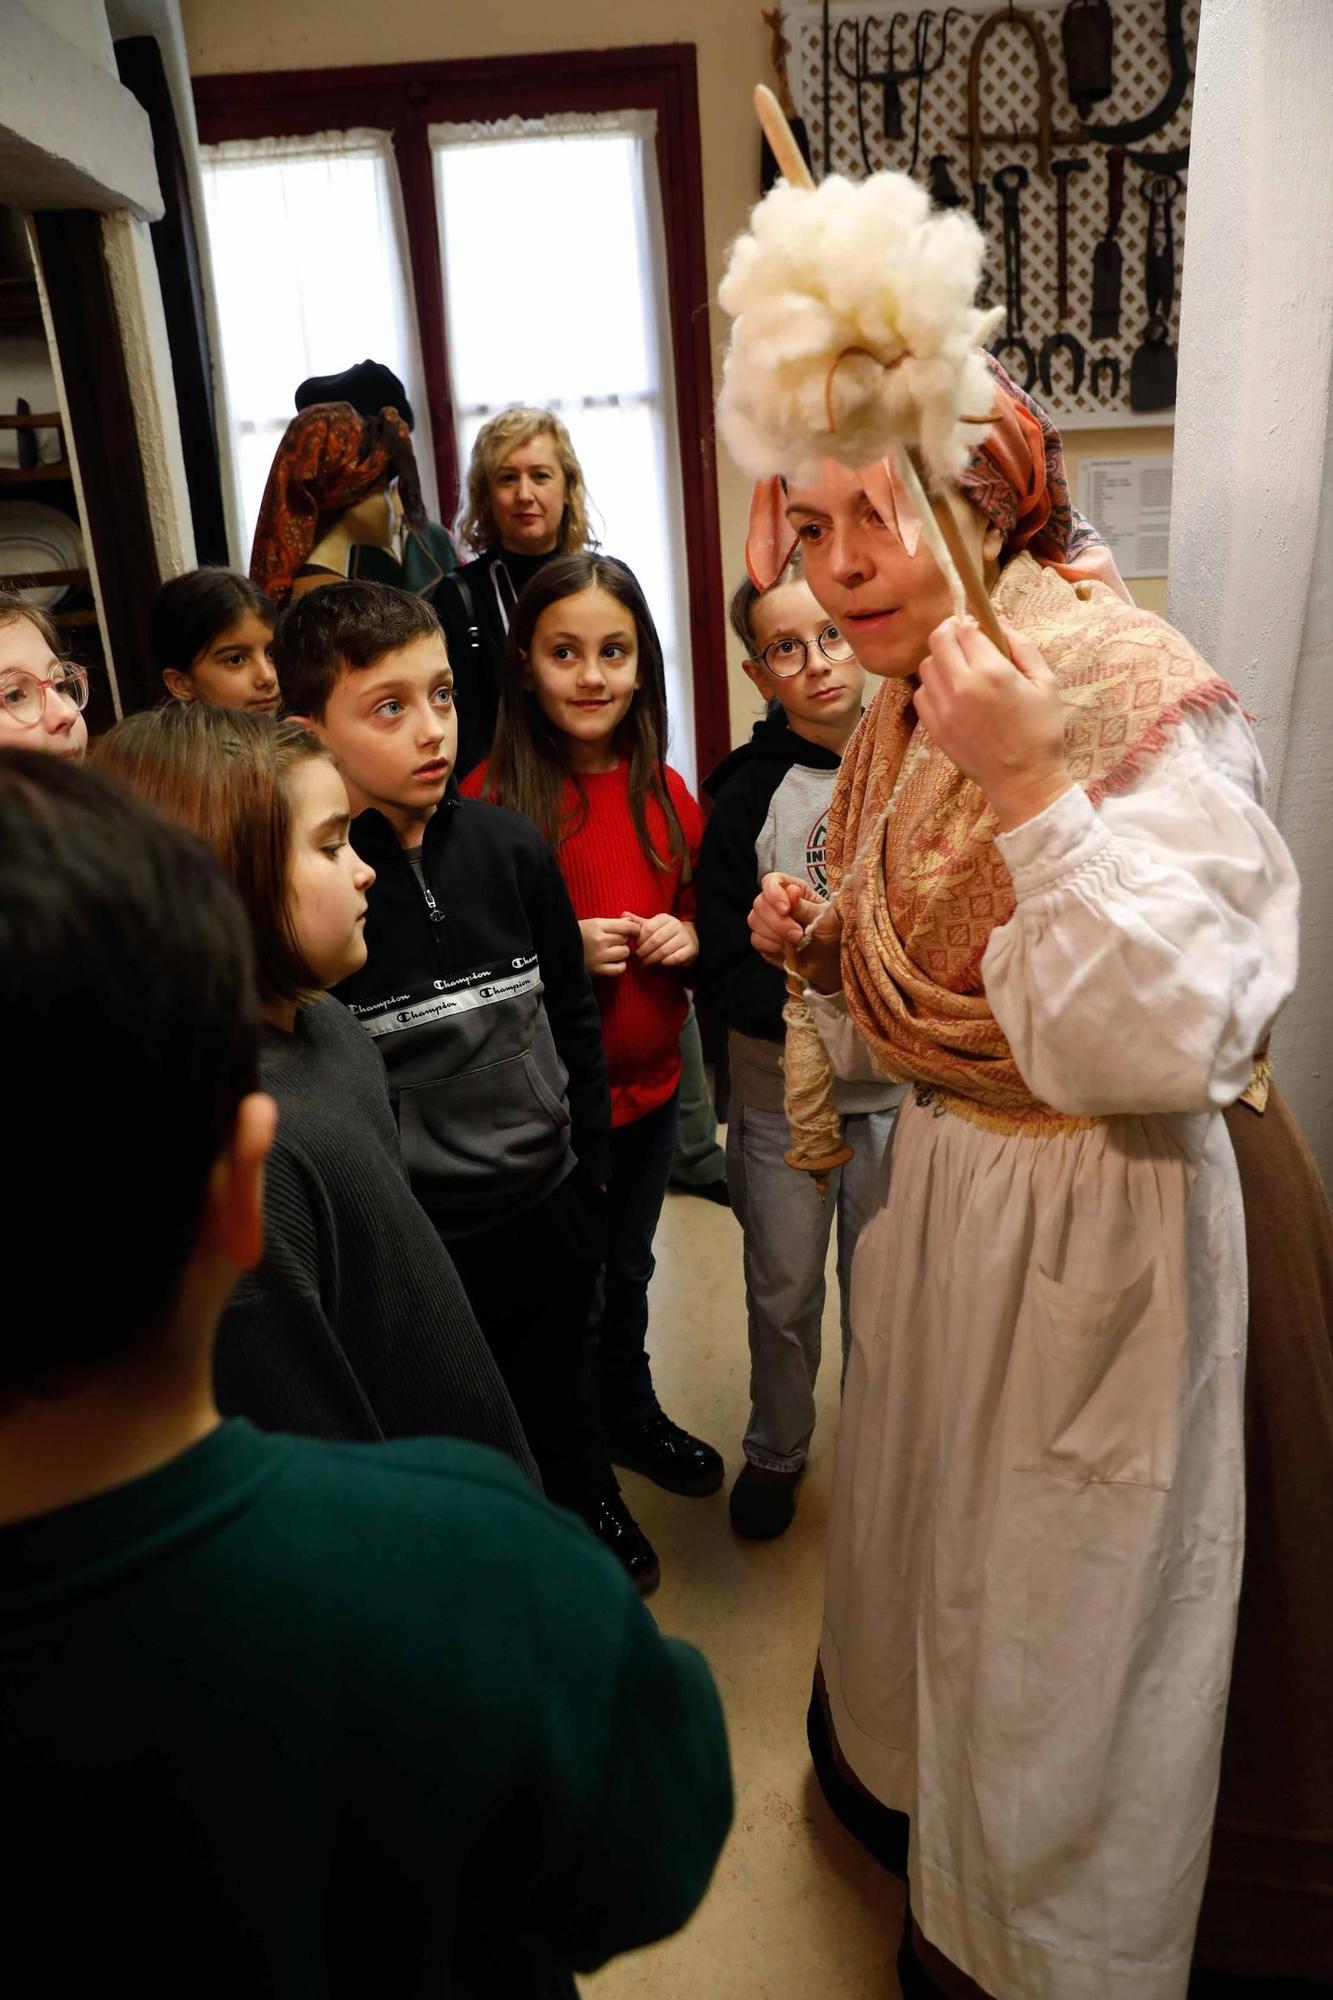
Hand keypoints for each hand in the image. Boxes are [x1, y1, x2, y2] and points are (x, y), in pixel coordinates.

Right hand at [579, 915, 640, 977]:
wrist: (557, 949)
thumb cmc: (577, 934)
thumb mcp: (593, 923)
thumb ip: (613, 922)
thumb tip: (632, 921)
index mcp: (597, 925)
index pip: (627, 926)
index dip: (635, 929)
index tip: (635, 931)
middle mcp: (599, 940)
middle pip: (625, 939)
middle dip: (622, 939)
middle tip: (612, 941)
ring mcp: (599, 956)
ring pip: (625, 952)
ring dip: (621, 952)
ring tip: (611, 951)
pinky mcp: (597, 970)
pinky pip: (620, 968)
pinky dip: (619, 965)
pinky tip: (613, 962)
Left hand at [629, 910, 697, 968]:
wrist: (688, 940)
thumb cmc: (665, 934)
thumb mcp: (652, 926)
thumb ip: (638, 923)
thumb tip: (623, 914)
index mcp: (665, 918)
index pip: (648, 929)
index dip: (640, 940)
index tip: (636, 947)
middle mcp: (676, 925)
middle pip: (655, 940)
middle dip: (645, 951)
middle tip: (640, 958)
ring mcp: (684, 937)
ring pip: (664, 950)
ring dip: (653, 959)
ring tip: (647, 963)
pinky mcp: (690, 949)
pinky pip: (676, 958)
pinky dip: (666, 962)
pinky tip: (661, 963)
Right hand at [748, 874, 841, 992]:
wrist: (828, 962)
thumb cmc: (830, 934)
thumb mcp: (825, 918)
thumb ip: (805, 906)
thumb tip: (791, 890)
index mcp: (793, 890)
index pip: (771, 881)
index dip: (773, 894)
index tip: (785, 910)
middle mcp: (776, 903)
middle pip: (760, 903)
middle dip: (778, 922)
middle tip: (798, 935)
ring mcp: (767, 921)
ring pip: (755, 921)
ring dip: (776, 935)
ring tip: (797, 942)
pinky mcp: (763, 940)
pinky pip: (756, 939)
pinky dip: (772, 946)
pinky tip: (786, 950)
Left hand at [913, 614, 1072, 830]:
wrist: (1024, 782)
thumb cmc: (1041, 732)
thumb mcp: (1046, 683)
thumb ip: (1022, 646)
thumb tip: (999, 620)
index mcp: (992, 672)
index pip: (966, 628)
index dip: (972, 622)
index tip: (980, 628)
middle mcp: (961, 686)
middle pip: (938, 639)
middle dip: (951, 632)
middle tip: (965, 639)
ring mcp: (943, 708)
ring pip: (926, 665)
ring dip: (942, 659)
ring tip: (961, 669)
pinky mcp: (933, 727)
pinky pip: (921, 692)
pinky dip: (933, 686)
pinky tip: (953, 694)